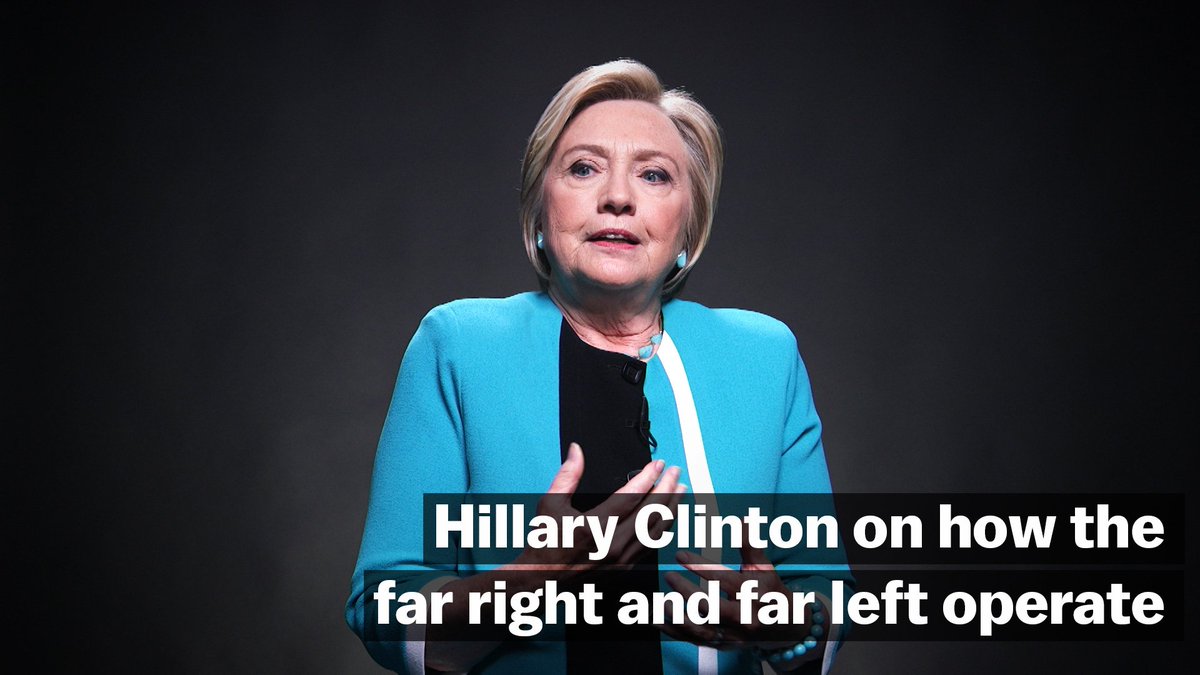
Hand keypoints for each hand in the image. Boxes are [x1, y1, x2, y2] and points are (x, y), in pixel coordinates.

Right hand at [510, 442, 686, 575]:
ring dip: (671, 508)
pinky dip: (663, 528)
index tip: (657, 464)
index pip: (631, 497)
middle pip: (651, 513)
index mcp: (595, 527)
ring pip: (656, 531)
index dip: (647, 477)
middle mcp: (612, 545)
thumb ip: (568, 474)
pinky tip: (667, 517)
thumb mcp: (551, 503)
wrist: (543, 579)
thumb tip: (577, 451)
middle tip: (675, 471)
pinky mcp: (624, 567)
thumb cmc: (545, 543)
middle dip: (667, 488)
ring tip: (679, 490)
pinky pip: (651, 545)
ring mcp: (621, 559)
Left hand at [659, 537, 819, 662]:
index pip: (724, 580)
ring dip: (678, 618)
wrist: (786, 629)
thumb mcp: (764, 569)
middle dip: (688, 593)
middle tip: (668, 576)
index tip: (679, 555)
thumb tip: (741, 520)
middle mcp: (743, 618)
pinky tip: (657, 621)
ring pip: (702, 630)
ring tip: (661, 604)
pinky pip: (695, 641)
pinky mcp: (723, 645)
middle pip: (712, 608)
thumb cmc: (770, 592)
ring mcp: (732, 635)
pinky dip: (674, 633)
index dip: (700, 567)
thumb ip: (750, 545)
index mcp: (753, 595)